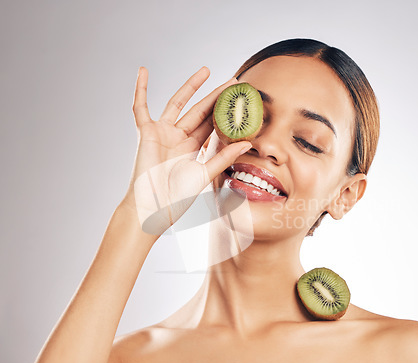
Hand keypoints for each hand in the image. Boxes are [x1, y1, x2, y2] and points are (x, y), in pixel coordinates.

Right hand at [120, 66, 251, 234]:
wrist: (153, 207)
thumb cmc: (177, 197)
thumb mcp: (205, 174)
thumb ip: (224, 157)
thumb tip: (247, 143)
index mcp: (193, 148)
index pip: (212, 124)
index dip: (226, 112)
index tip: (241, 100)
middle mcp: (178, 138)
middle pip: (200, 110)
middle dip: (216, 96)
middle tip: (234, 81)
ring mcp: (162, 133)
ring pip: (178, 103)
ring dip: (191, 86)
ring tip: (207, 70)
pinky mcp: (146, 132)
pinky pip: (140, 107)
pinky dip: (141, 90)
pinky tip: (143, 71)